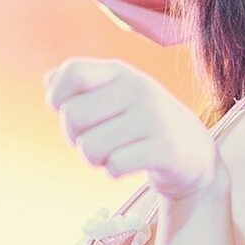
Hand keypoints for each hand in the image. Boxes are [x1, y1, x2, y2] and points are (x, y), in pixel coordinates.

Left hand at [44, 58, 221, 204]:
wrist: (195, 155)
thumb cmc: (144, 125)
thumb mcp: (116, 97)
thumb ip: (82, 86)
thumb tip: (49, 79)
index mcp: (121, 72)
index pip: (72, 72)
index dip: (58, 97)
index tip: (67, 112)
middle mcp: (137, 89)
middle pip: (72, 115)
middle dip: (75, 138)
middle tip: (96, 142)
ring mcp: (153, 118)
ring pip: (90, 147)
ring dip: (95, 160)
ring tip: (112, 155)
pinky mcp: (164, 149)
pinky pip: (114, 166)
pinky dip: (113, 172)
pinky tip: (127, 166)